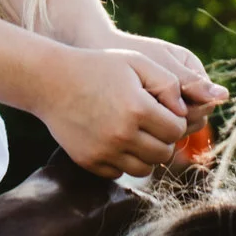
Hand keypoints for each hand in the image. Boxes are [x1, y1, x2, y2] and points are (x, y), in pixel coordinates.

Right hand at [37, 45, 188, 178]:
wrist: (51, 81)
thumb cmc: (98, 67)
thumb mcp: (136, 61)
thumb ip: (169, 83)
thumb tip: (184, 111)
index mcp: (137, 109)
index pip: (177, 130)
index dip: (174, 120)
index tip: (163, 111)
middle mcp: (122, 135)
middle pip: (164, 153)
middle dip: (163, 139)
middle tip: (152, 124)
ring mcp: (104, 151)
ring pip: (145, 169)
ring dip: (146, 154)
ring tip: (137, 134)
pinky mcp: (89, 162)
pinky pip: (119, 173)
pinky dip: (122, 161)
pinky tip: (116, 140)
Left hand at [101, 29, 225, 132]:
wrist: (95, 52)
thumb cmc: (127, 53)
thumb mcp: (157, 65)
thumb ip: (187, 81)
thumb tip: (224, 96)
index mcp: (192, 71)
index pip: (205, 101)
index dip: (190, 110)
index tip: (165, 109)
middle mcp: (186, 88)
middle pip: (195, 118)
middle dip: (177, 122)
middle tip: (151, 120)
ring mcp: (171, 100)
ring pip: (179, 128)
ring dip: (164, 130)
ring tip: (141, 125)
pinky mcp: (155, 111)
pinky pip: (161, 130)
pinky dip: (152, 132)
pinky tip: (135, 131)